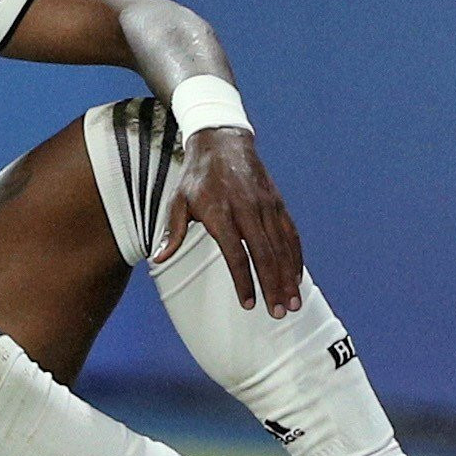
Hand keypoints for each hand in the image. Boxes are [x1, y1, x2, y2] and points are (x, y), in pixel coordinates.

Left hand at [151, 127, 304, 317]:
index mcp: (219, 211)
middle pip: (264, 254)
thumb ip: (171, 231)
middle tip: (277, 313)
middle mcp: (247, 209)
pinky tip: (297, 279)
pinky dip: (295, 258)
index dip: (243, 280)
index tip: (248, 304)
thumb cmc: (196, 177)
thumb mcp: (177, 200)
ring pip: (282, 247)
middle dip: (272, 286)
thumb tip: (158, 258)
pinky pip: (291, 235)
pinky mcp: (278, 204)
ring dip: (288, 277)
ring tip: (292, 304)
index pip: (235, 253)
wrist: (223, 142)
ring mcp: (266, 206)